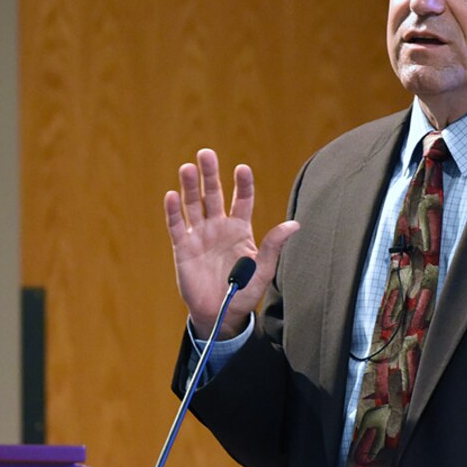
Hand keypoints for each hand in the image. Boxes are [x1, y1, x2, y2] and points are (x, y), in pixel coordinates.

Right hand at [164, 149, 298, 338]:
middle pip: (213, 194)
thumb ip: (274, 246)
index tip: (242, 169)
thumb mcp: (263, 269)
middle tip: (206, 153)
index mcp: (240, 229)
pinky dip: (173, 211)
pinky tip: (171, 195)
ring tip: (187, 168)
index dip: (243, 184)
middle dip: (209, 174)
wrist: (220, 313)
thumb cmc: (244, 291)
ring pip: (193, 204)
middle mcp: (218, 226)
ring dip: (189, 186)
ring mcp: (199, 235)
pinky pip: (177, 225)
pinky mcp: (182, 247)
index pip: (242, 199)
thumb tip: (294, 224)